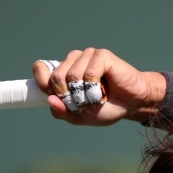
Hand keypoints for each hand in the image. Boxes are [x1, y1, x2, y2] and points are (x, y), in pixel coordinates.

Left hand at [32, 49, 165, 125]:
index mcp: (64, 73)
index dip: (43, 84)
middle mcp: (73, 61)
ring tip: (96, 98)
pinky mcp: (102, 55)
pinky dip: (95, 89)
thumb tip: (50, 100)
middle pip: (56, 76)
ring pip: (72, 75)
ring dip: (84, 95)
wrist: (131, 105)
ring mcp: (87, 56)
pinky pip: (89, 73)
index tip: (57, 96)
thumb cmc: (106, 108)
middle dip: (69, 97)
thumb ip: (62, 112)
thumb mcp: (79, 117)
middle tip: (83, 103)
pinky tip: (104, 92)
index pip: (41, 69)